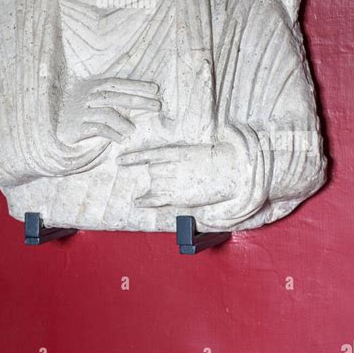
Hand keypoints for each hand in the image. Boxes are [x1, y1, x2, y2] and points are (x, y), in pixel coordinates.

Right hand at [57, 77, 161, 144]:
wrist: (54, 122)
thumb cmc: (78, 104)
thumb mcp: (91, 88)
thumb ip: (110, 76)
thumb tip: (129, 60)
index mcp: (93, 85)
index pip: (117, 83)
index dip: (136, 85)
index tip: (155, 89)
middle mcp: (87, 96)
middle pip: (115, 97)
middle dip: (138, 101)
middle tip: (157, 106)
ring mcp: (81, 111)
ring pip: (106, 114)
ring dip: (123, 122)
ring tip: (133, 130)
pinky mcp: (76, 127)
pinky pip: (97, 129)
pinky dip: (111, 134)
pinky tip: (121, 139)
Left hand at [117, 142, 237, 206]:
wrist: (234, 170)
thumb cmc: (218, 161)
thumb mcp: (195, 153)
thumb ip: (178, 158)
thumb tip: (164, 165)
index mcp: (176, 151)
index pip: (148, 155)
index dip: (132, 158)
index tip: (119, 161)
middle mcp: (172, 166)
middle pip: (152, 171)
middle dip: (157, 175)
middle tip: (172, 177)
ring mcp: (175, 181)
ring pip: (155, 183)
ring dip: (157, 186)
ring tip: (166, 188)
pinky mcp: (179, 195)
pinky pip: (156, 198)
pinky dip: (145, 200)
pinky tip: (138, 201)